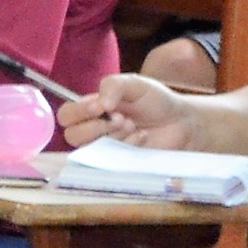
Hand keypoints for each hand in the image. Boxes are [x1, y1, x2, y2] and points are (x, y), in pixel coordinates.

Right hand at [57, 71, 195, 148]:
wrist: (181, 122)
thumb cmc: (156, 101)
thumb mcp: (134, 84)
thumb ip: (112, 85)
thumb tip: (99, 104)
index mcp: (91, 109)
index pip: (66, 115)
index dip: (79, 112)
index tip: (101, 106)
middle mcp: (93, 130)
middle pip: (71, 135)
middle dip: (96, 126)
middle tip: (121, 118)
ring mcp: (105, 149)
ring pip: (89, 148)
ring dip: (111, 135)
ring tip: (132, 126)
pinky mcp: (118, 163)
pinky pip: (110, 160)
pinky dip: (127, 144)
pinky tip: (142, 136)